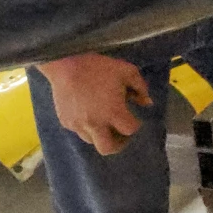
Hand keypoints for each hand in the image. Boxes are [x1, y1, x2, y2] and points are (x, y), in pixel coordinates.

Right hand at [36, 53, 152, 154]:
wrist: (67, 64)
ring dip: (102, 135)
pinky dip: (88, 128)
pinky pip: (80, 132)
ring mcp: (78, 125)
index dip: (136, 125)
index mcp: (113, 112)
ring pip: (92, 141)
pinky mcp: (66, 122)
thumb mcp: (128, 72)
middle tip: (121, 134)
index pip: (130, 130)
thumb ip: (140, 88)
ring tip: (105, 122)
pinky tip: (90, 115)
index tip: (136, 119)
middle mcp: (95, 124)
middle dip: (118, 144)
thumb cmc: (100, 67)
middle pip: (108, 148)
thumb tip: (147, 103)